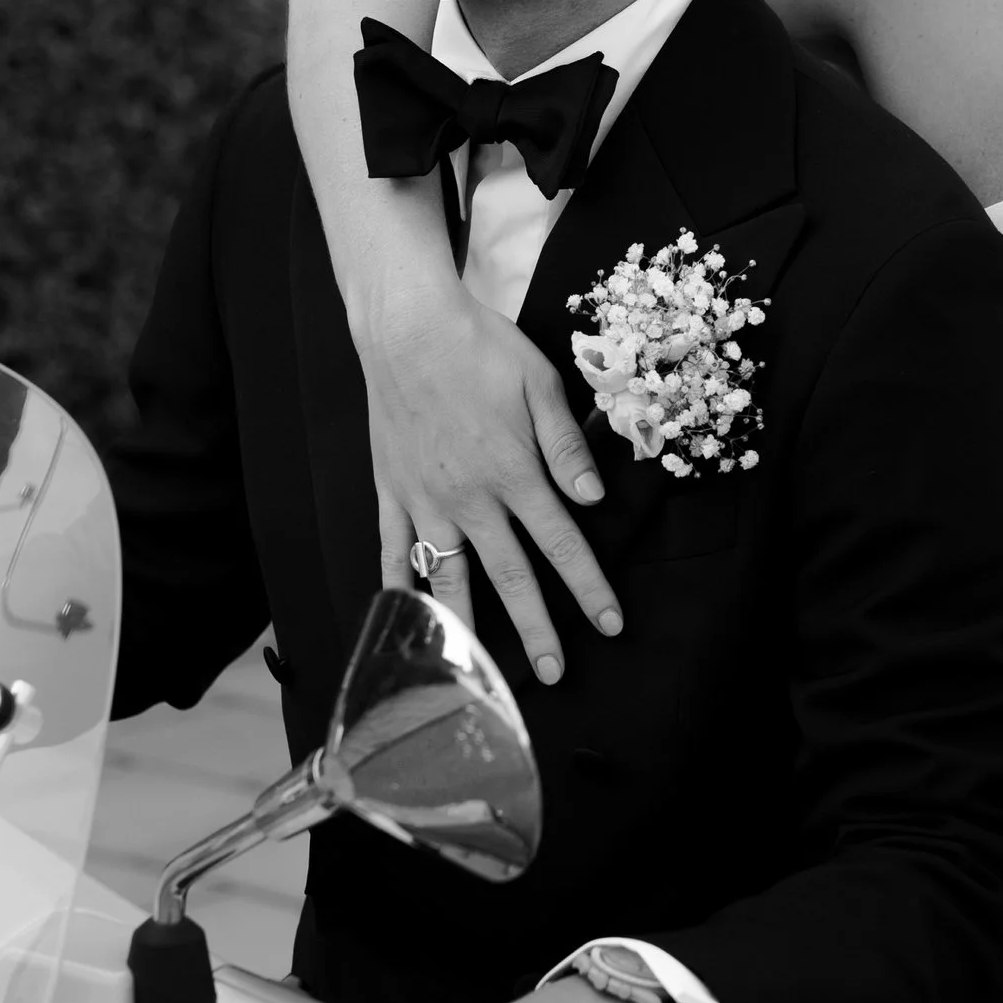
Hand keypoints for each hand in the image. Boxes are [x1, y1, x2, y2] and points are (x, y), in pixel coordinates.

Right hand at [362, 277, 624, 679]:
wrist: (406, 327)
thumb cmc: (481, 349)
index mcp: (513, 473)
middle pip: (511, 577)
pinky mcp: (391, 492)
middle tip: (555, 674)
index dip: (589, 588)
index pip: (563, 544)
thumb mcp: (540, 385)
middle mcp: (469, 498)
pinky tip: (405, 616)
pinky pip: (393, 549)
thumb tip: (592, 498)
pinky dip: (398, 586)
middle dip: (538, 630)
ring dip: (470, 625)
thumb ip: (566, 446)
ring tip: (477, 670)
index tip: (611, 625)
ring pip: (449, 577)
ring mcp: (425, 500)